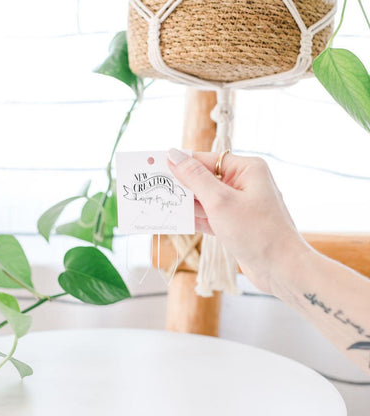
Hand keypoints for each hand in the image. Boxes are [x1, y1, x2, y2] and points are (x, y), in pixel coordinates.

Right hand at [167, 148, 310, 294]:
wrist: (282, 269)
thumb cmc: (256, 232)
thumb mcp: (220, 201)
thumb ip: (195, 178)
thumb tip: (174, 156)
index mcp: (246, 169)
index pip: (206, 160)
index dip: (181, 163)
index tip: (157, 165)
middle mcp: (244, 183)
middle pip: (205, 179)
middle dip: (182, 185)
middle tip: (156, 189)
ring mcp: (240, 205)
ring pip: (206, 199)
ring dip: (186, 204)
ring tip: (162, 204)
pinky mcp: (236, 224)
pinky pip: (210, 215)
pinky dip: (195, 218)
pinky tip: (177, 220)